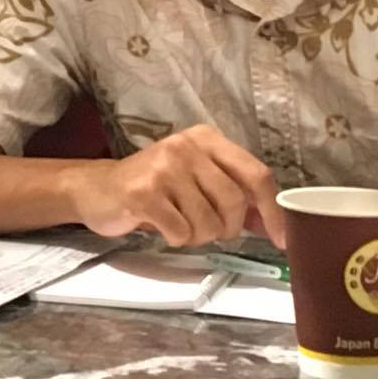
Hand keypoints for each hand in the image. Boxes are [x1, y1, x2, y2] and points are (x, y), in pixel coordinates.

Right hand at [68, 125, 285, 247]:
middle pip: (234, 202)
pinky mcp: (143, 192)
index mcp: (206, 139)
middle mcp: (186, 146)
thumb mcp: (196, 181)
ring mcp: (163, 167)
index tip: (281, 239)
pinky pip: (181, 232)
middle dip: (226, 228)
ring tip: (178, 223)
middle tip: (209, 231)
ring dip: (198, 236)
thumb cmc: (153, 188)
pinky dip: (175, 238)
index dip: (272, 210)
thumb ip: (234, 197)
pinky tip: (160, 225)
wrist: (96, 189)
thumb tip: (276, 225)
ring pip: (208, 222)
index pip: (256, 174)